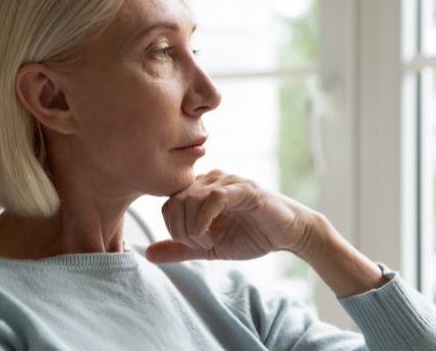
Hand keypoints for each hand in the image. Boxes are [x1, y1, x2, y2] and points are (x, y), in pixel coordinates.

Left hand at [145, 170, 319, 262]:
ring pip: (190, 198)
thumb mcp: (208, 248)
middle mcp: (210, 180)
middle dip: (180, 229)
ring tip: (208, 242)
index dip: (173, 227)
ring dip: (192, 227)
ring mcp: (227, 182)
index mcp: (200, 191)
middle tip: (200, 245)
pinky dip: (203, 218)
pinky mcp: (243, 189)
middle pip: (175, 200)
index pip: (168, 203)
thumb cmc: (250, 236)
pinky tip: (208, 235)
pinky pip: (213, 197)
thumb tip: (147, 254)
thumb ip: (179, 249)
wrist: (288, 235)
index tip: (192, 244)